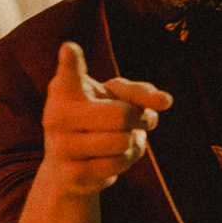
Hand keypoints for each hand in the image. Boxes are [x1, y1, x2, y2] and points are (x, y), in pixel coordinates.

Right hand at [40, 41, 173, 194]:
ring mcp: (61, 147)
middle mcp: (56, 116)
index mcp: (64, 89)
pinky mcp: (73, 173)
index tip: (71, 48)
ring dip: (135, 139)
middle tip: (139, 116)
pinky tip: (117, 154)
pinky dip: (130, 157)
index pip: (69, 75)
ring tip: (123, 136)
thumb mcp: (117, 96)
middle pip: (122, 115)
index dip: (71, 62)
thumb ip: (140, 92)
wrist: (70, 162)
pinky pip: (121, 163)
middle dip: (139, 117)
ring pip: (124, 141)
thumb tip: (165, 101)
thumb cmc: (98, 117)